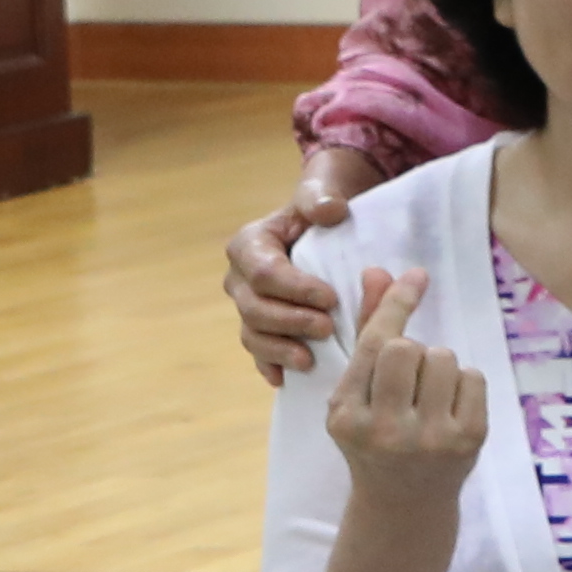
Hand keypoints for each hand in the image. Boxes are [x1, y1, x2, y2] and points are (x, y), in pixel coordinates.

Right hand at [224, 180, 358, 380]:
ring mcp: (247, 305)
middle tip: (328, 328)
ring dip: (279, 348)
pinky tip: (284, 378)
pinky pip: (257, 351)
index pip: (265, 273)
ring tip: (309, 359)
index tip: (331, 298)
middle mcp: (240, 278)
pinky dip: (269, 365)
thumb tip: (330, 210)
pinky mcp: (260, 326)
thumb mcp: (322, 193)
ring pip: (253, 333)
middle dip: (290, 321)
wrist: (323, 223)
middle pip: (255, 308)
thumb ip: (321, 197)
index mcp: (249, 245)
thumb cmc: (321, 207)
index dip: (296, 289)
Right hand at [322, 267, 487, 486]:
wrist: (404, 502)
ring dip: (438, 365)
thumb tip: (377, 272)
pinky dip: (463, 382)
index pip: (373, 345)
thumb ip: (366, 332)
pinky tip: (449, 406)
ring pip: (444, 357)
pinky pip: (473, 377)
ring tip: (428, 393)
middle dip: (412, 350)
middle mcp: (384, 429)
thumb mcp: (356, 394)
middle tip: (409, 375)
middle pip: (408, 347)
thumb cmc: (374, 438)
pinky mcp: (468, 439)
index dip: (395, 304)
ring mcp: (429, 437)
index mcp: (346, 415)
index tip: (416, 275)